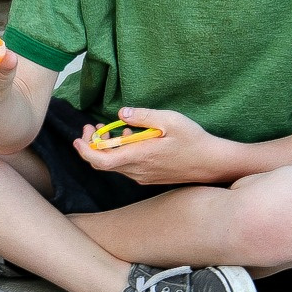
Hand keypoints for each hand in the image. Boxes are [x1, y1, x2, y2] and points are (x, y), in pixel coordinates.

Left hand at [73, 106, 231, 184]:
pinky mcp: (149, 177)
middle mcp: (138, 171)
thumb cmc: (193, 140)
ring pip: (114, 165)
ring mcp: (143, 176)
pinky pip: (126, 167)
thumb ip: (143, 116)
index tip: (79, 138)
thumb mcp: (170, 120)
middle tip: (93, 127)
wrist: (212, 163)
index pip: (101, 160)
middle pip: (103, 163)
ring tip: (112, 130)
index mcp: (139, 156)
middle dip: (93, 145)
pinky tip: (129, 139)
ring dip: (107, 149)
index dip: (85, 151)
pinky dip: (120, 153)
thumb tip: (121, 113)